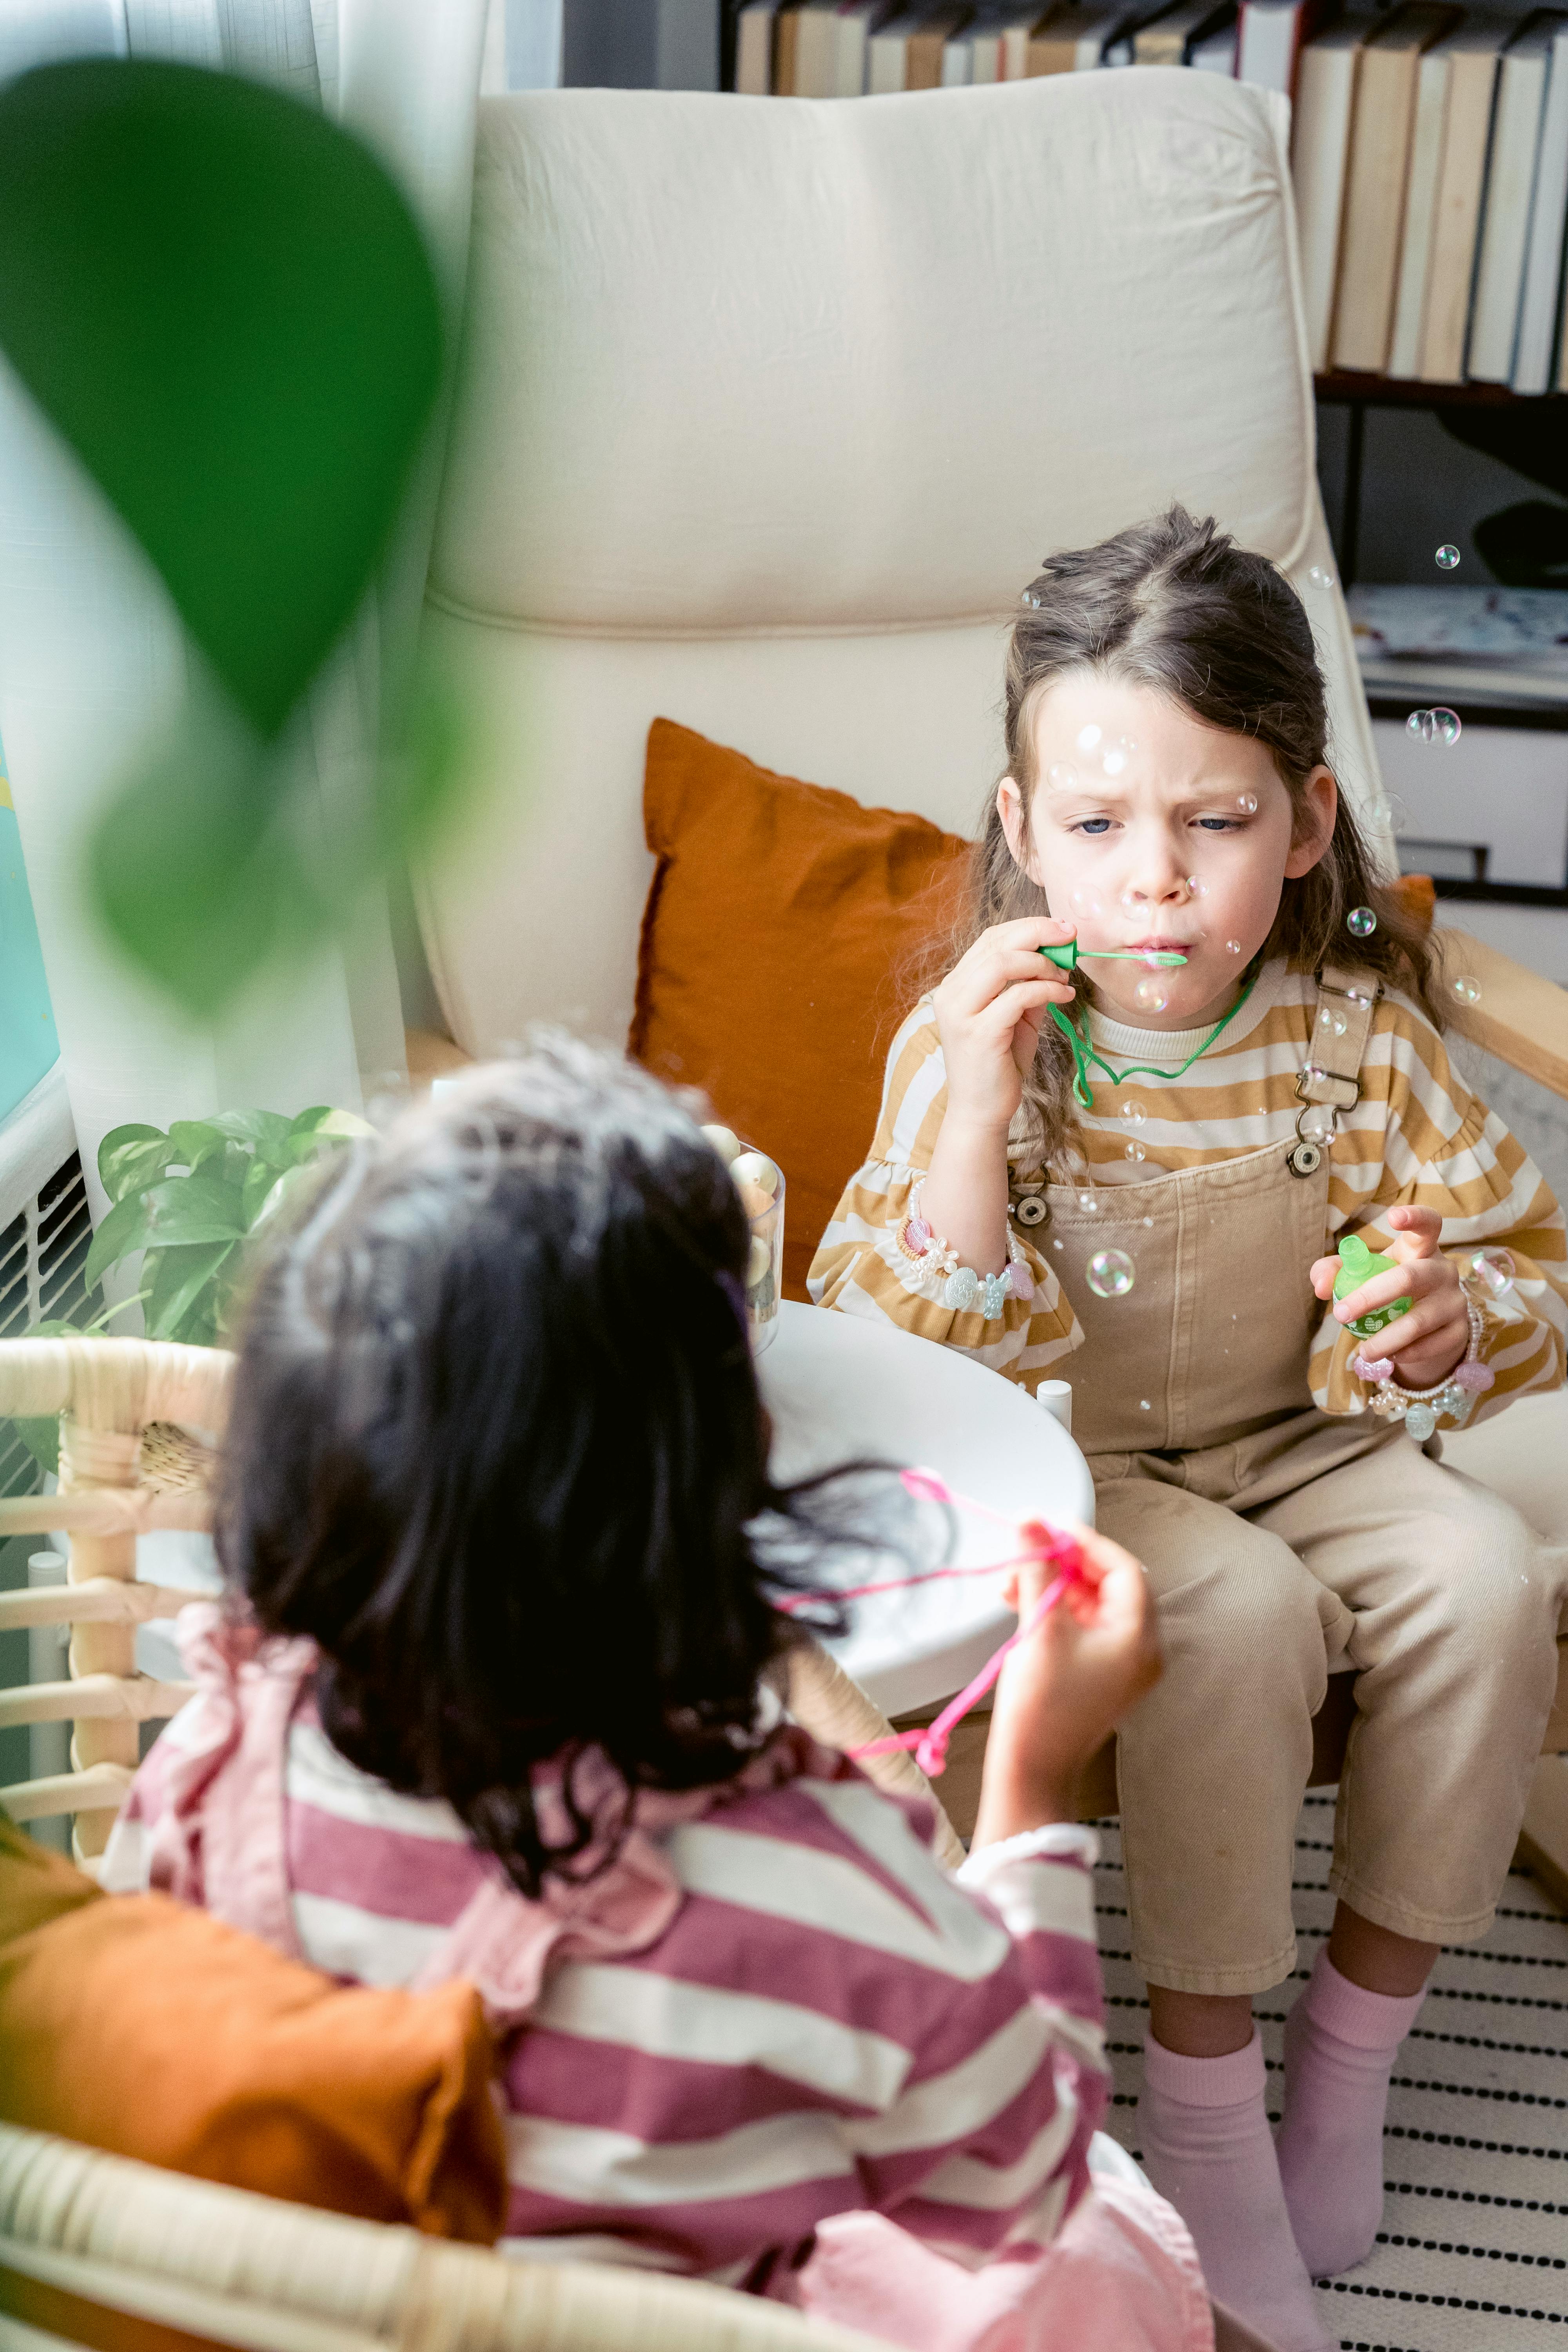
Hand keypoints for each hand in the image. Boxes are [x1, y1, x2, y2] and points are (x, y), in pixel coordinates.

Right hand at [931, 917, 1078, 1138]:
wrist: (981, 1111)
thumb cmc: (1000, 1064)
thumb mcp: (1017, 1018)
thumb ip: (1030, 986)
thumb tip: (1058, 957)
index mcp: (955, 986)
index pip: (990, 940)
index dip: (1027, 928)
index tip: (1060, 929)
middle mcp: (951, 994)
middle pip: (996, 944)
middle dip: (1038, 933)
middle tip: (1070, 936)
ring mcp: (962, 1013)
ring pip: (1004, 964)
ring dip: (1043, 963)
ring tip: (1065, 976)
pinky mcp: (980, 1033)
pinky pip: (1019, 996)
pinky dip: (1048, 989)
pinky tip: (1065, 995)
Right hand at [973, 1524, 1161, 1843]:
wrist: (1032, 1771)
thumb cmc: (1039, 1706)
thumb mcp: (1039, 1627)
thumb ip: (1037, 1568)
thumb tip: (1030, 1519)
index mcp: (1139, 1638)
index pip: (1123, 1568)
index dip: (1084, 1542)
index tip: (1048, 1526)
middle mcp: (1142, 1649)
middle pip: (1109, 1584)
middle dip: (1063, 1563)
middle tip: (1024, 1552)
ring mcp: (1124, 1664)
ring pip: (1093, 1603)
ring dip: (1054, 1585)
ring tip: (1012, 1582)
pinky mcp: (1103, 1674)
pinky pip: (1085, 1627)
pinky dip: (1057, 1609)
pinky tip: (1021, 1601)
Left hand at [1310, 1205, 1469, 1388]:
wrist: (1429, 1326)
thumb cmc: (1389, 1288)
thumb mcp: (1364, 1275)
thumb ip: (1335, 1272)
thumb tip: (1322, 1287)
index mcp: (1420, 1248)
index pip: (1427, 1224)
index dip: (1414, 1217)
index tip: (1393, 1216)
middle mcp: (1442, 1271)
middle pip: (1409, 1278)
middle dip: (1370, 1297)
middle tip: (1340, 1314)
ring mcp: (1455, 1301)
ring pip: (1418, 1321)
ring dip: (1384, 1339)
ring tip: (1363, 1351)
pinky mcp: (1459, 1331)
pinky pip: (1429, 1346)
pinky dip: (1405, 1354)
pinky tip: (1390, 1355)